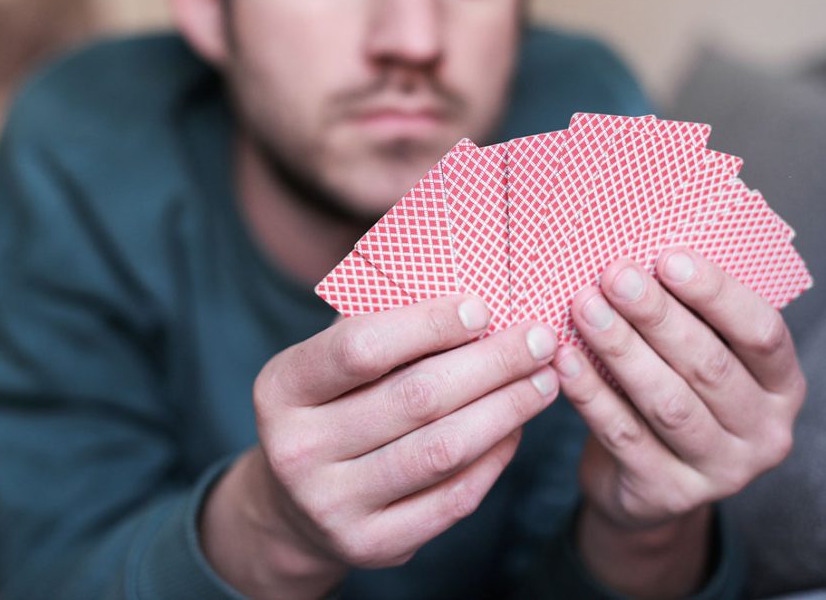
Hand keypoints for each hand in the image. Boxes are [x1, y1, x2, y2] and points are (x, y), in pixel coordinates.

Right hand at [201, 295, 560, 597]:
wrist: (294, 506)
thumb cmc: (331, 405)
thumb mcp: (329, 360)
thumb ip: (379, 321)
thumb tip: (464, 281)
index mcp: (281, 387)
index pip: (360, 347)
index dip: (428, 324)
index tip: (482, 307)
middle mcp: (297, 449)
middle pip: (415, 399)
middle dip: (490, 364)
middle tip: (539, 339)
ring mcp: (333, 504)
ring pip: (441, 450)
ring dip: (505, 410)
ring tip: (543, 381)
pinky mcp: (372, 545)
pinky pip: (451, 499)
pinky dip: (494, 460)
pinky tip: (516, 428)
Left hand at [554, 247, 804, 595]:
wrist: (648, 486)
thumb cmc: (676, 394)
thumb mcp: (697, 355)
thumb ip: (689, 314)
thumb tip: (641, 250)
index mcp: (783, 386)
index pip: (763, 334)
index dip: (717, 295)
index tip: (668, 258)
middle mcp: (764, 432)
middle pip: (709, 367)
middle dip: (657, 316)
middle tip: (615, 275)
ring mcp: (721, 472)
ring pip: (667, 403)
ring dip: (622, 349)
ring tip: (584, 308)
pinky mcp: (669, 494)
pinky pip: (624, 436)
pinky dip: (592, 394)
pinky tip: (565, 359)